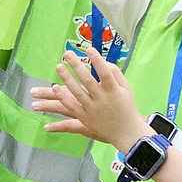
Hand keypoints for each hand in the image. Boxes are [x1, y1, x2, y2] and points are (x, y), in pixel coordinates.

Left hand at [32, 45, 150, 148]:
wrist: (126, 132)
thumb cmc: (126, 106)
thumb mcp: (126, 88)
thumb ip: (115, 73)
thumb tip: (102, 60)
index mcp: (114, 91)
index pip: (105, 73)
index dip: (97, 61)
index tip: (89, 49)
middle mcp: (103, 100)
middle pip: (88, 81)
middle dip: (77, 66)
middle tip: (68, 54)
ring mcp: (93, 109)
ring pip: (77, 93)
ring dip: (67, 79)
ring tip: (59, 66)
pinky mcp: (85, 118)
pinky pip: (72, 107)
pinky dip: (63, 98)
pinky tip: (55, 88)